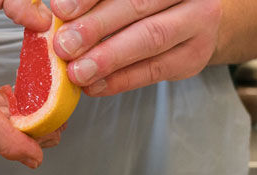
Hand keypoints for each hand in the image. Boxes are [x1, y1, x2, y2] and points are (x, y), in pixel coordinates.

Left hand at [48, 0, 221, 96]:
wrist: (195, 17)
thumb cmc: (149, 2)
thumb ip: (98, 2)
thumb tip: (58, 14)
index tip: (61, 10)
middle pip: (138, 6)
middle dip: (96, 27)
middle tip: (65, 45)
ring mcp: (198, 22)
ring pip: (150, 38)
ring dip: (109, 58)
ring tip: (78, 72)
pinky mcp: (194, 55)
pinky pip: (155, 70)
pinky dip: (121, 80)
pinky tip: (96, 85)